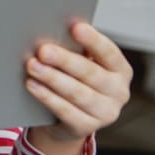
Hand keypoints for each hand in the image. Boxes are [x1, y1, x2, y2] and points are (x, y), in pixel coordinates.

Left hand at [25, 20, 132, 154]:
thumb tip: (54, 29)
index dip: (93, 40)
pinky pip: (66, 112)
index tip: (75, 27)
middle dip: (64, 60)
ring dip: (52, 78)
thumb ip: (75, 48)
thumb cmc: (76, 79)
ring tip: (33, 66)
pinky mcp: (87, 128)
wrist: (70, 117)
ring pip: (77, 93)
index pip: (109, 53)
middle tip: (43, 50)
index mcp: (120, 70)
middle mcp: (119, 92)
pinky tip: (33, 85)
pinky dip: (47, 97)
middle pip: (90, 73)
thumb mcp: (82, 62)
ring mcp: (105, 113)